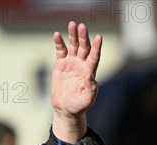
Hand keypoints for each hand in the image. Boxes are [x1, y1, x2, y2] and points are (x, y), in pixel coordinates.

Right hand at [51, 21, 101, 142]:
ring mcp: (72, 63)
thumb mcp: (87, 99)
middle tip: (82, 26)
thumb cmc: (79, 105)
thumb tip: (91, 76)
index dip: (96, 47)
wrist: (66, 108)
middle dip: (83, 37)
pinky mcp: (61, 63)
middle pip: (84, 48)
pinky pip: (61, 50)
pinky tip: (57, 34)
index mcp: (90, 72)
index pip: (94, 57)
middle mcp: (82, 65)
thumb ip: (90, 89)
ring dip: (73, 35)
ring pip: (74, 46)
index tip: (99, 37)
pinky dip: (59, 42)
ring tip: (72, 24)